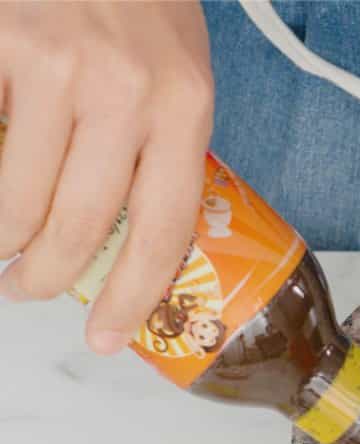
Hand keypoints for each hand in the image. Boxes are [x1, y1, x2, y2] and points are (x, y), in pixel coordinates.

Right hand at [0, 1, 212, 354]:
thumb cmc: (140, 0)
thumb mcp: (181, 73)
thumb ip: (164, 146)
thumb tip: (138, 238)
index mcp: (185, 108)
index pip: (162, 230)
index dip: (131, 296)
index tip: (105, 336)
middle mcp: (124, 92)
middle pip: (78, 226)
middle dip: (46, 278)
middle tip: (28, 290)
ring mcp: (54, 66)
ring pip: (14, 198)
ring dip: (3, 242)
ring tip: (4, 250)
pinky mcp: (0, 44)